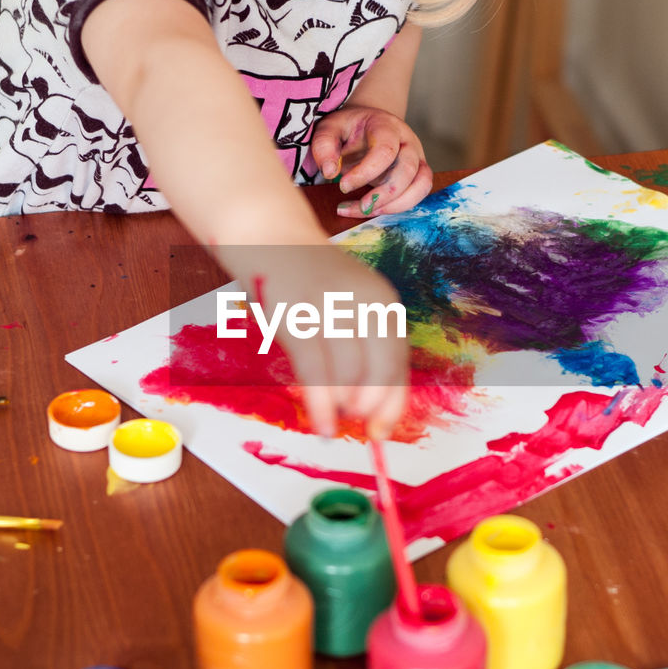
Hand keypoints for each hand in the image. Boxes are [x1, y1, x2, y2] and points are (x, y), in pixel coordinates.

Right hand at [229, 242, 408, 438]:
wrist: (269, 237)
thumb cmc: (308, 283)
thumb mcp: (347, 309)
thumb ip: (363, 349)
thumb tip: (372, 411)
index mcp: (383, 302)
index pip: (398, 360)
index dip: (393, 401)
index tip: (381, 431)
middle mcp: (364, 301)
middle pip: (381, 367)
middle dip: (371, 406)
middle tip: (356, 426)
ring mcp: (329, 305)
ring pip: (350, 372)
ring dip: (344, 407)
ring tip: (333, 422)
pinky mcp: (295, 314)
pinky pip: (315, 369)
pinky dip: (320, 403)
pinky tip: (321, 425)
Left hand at [311, 104, 432, 218]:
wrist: (365, 125)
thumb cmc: (348, 128)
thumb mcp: (329, 129)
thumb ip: (324, 146)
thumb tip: (329, 172)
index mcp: (386, 126)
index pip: (385, 150)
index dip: (366, 172)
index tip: (343, 186)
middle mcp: (407, 141)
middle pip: (408, 170)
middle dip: (384, 194)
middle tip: (360, 206)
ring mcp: (416, 158)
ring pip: (420, 185)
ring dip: (395, 205)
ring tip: (365, 211)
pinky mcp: (416, 175)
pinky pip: (417, 195)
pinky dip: (397, 207)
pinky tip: (372, 210)